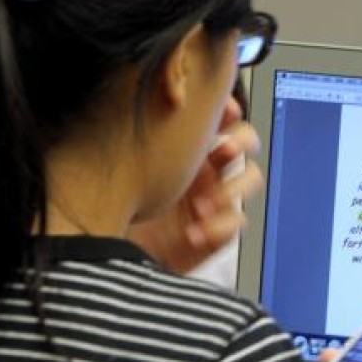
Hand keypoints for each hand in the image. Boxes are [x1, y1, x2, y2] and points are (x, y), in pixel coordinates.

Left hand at [128, 98, 263, 272]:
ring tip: (202, 204)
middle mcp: (204, 170)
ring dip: (231, 189)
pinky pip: (237, 222)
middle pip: (243, 143)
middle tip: (224, 149)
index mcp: (186, 150)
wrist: (111, 256)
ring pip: (249, 179)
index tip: (224, 108)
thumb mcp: (124, 170)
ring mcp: (214, 199)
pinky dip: (219, 227)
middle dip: (241, 142)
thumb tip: (152, 104)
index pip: (218, 119)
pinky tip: (193, 232)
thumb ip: (143, 142)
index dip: (228, 111)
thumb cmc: (112, 210)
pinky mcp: (218, 231)